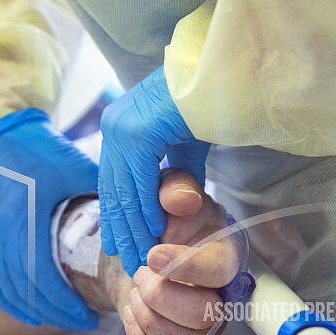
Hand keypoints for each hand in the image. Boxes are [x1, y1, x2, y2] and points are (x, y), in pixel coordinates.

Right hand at [0, 108, 97, 329]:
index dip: (67, 306)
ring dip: (36, 311)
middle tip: (84, 321)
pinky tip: (32, 311)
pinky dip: (12, 300)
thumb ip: (105, 197)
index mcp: (23, 225)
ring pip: (8, 292)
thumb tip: (140, 220)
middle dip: (57, 313)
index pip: (44, 282)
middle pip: (26, 294)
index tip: (91, 318)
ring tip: (63, 317)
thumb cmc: (40, 150)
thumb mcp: (76, 169)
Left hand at [99, 66, 209, 275]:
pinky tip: (154, 231)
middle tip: (128, 260)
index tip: (118, 243)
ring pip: (125, 190)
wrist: (222, 74)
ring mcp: (122, 128)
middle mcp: (114, 126)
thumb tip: (175, 201)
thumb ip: (176, 172)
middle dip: (122, 228)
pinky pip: (140, 182)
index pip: (113, 180)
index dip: (116, 216)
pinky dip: (147, 208)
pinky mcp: (138, 133)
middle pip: (114, 189)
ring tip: (141, 255)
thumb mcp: (185, 144)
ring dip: (134, 227)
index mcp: (119, 126)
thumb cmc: (209, 102)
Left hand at [117, 169, 243, 334]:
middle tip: (141, 272)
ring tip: (137, 290)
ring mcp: (203, 327)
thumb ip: (176, 189)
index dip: (186, 267)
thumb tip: (180, 200)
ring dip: (148, 316)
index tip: (153, 254)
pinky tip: (133, 312)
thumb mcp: (170, 192)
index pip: (220, 272)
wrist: (144, 248)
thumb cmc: (167, 221)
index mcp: (227, 256)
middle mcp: (222, 297)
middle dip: (160, 295)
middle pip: (202, 316)